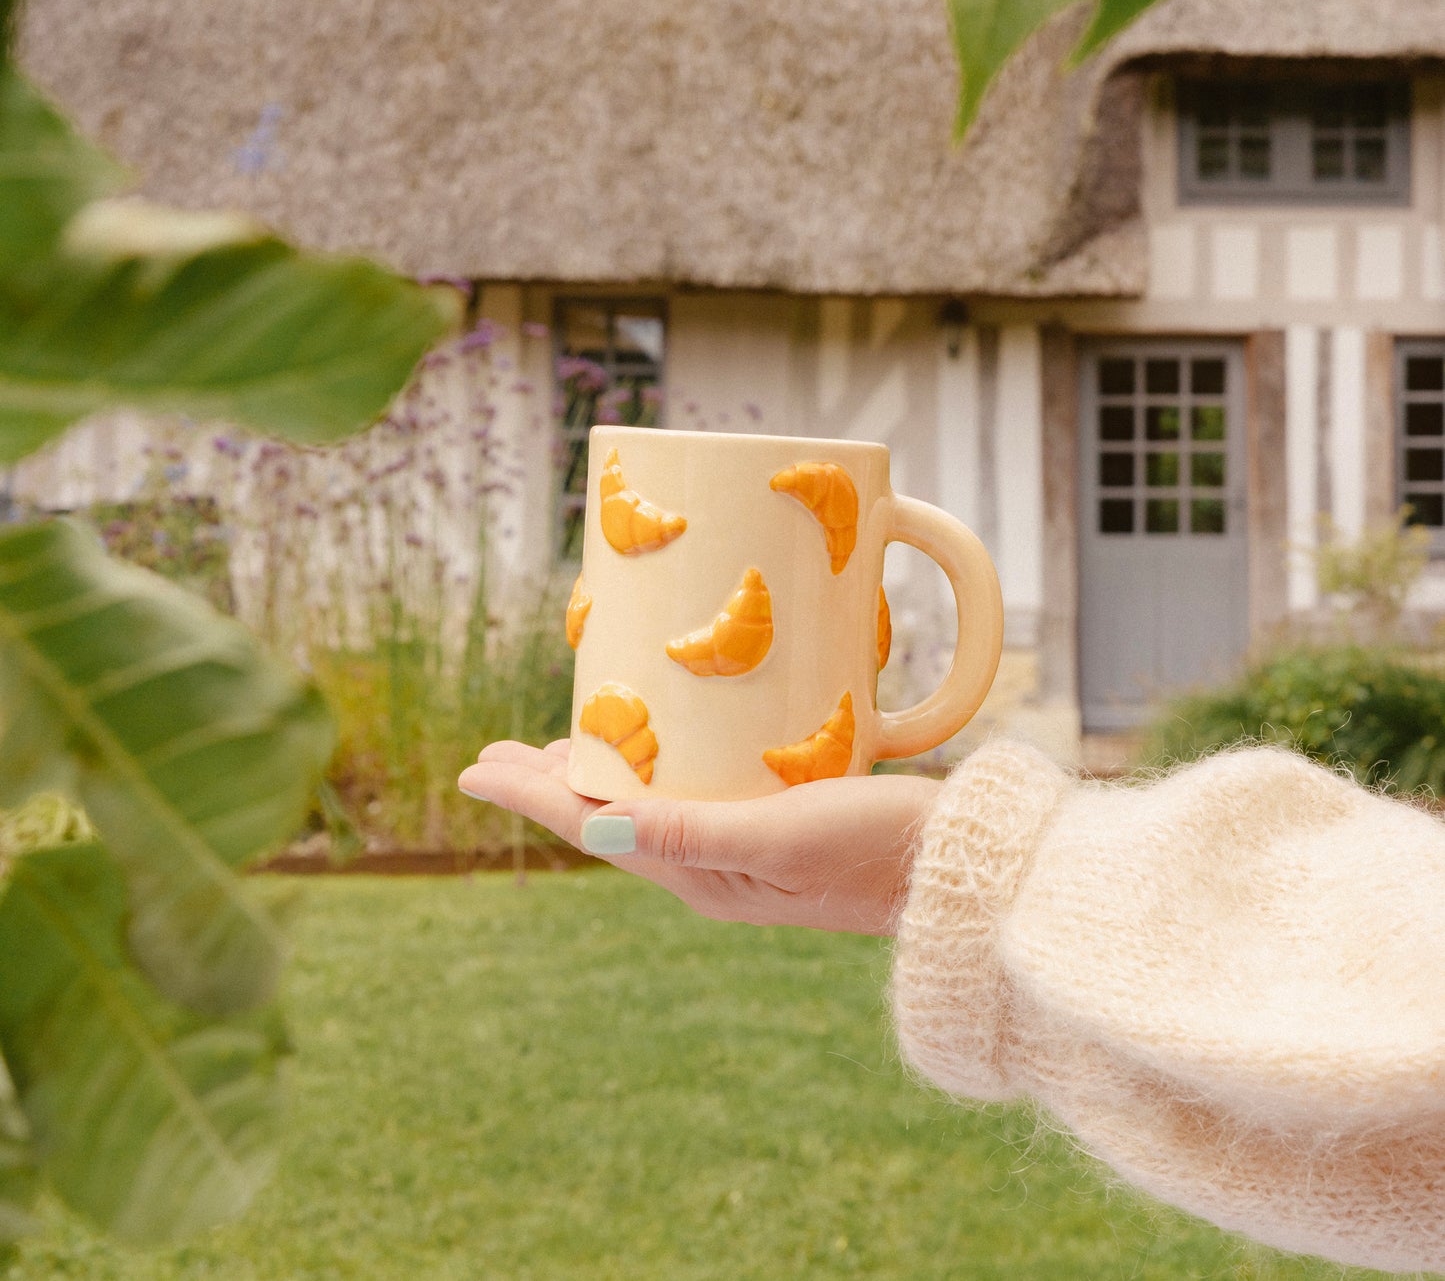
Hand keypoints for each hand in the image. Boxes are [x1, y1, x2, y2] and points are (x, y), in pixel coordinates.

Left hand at [458, 740, 940, 935]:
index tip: (472, 769)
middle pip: (606, 819)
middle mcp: (710, 868)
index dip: (529, 794)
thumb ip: (691, 832)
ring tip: (553, 754)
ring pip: (642, 810)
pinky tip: (659, 756)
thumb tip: (593, 834)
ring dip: (593, 779)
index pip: (592, 827)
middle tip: (494, 755)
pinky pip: (685, 800)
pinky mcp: (774, 827)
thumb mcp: (781, 835)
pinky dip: (649, 775)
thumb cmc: (878, 847)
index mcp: (700, 874)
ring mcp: (741, 851)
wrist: (962, 873)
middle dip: (547, 784)